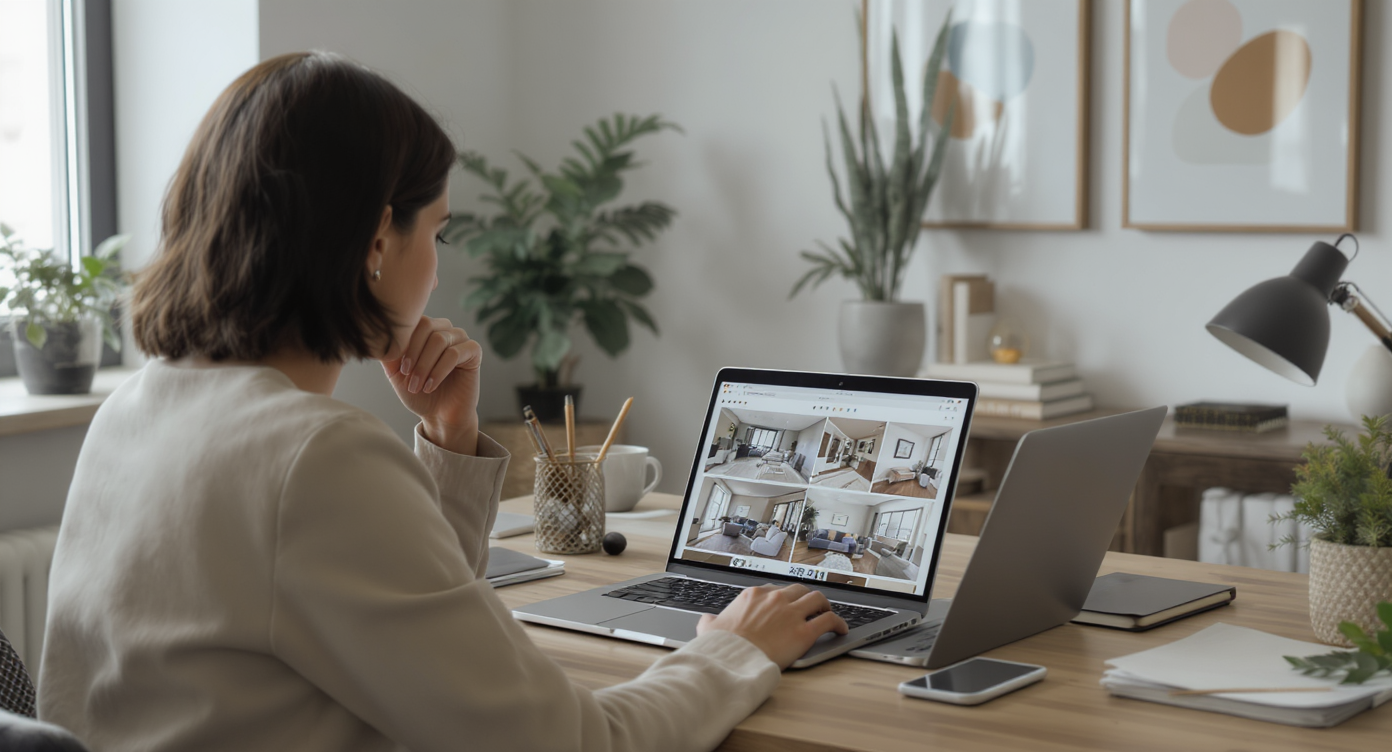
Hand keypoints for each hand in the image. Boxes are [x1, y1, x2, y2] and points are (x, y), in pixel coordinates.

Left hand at [382, 316, 481, 454]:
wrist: (439, 415)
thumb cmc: (418, 392)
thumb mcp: (396, 372)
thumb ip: (389, 353)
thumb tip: (378, 337)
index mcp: (426, 330)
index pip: (414, 320)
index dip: (405, 343)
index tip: (401, 369)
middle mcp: (445, 329)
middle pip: (427, 326)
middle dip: (414, 354)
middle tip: (408, 377)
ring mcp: (461, 339)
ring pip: (440, 340)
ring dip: (425, 366)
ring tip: (418, 385)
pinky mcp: (474, 351)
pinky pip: (455, 353)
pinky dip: (439, 371)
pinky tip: (431, 386)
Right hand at [696, 584, 848, 668]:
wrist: (733, 659)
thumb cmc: (722, 646)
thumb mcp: (708, 627)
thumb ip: (710, 620)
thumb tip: (707, 620)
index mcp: (754, 596)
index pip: (775, 590)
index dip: (783, 598)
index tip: (786, 605)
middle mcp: (775, 599)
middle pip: (798, 590)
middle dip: (805, 597)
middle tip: (810, 606)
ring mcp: (791, 613)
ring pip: (817, 599)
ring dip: (824, 605)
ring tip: (827, 612)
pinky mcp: (804, 631)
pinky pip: (829, 621)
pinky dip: (838, 623)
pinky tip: (840, 629)